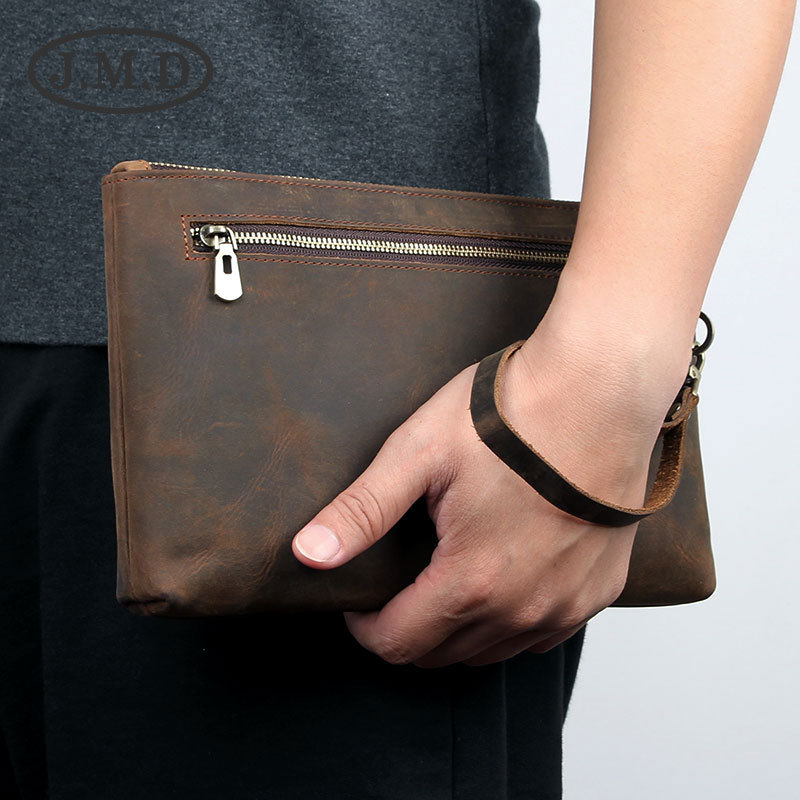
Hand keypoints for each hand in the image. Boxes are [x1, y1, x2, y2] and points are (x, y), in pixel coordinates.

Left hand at [291, 301, 691, 667]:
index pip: (398, 643)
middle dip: (407, 628)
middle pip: (443, 655)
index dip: (366, 626)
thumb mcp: (419, 455)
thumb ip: (361, 512)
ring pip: (492, 652)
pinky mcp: (600, 590)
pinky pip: (542, 634)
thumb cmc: (509, 415)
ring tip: (444, 577)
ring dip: (456, 630)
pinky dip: (509, 622)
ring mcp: (568, 604)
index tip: (359, 599)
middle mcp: (524, 610)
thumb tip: (307, 555)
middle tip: (398, 584)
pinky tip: (500, 579)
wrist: (600, 390)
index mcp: (472, 581)